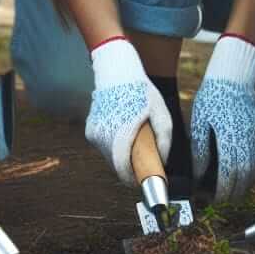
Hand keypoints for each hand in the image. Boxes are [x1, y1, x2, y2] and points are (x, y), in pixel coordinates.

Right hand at [85, 38, 171, 185]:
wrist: (116, 71)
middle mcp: (104, 134)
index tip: (141, 183)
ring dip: (120, 155)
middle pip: (116, 165)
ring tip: (132, 141)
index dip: (132, 180)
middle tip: (142, 163)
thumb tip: (162, 162)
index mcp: (122, 133)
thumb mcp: (161, 113)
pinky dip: (112, 145)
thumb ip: (164, 140)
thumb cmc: (141, 91)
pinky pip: (102, 145)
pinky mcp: (90, 128)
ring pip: (108, 156)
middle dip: (129, 167)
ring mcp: (94, 132)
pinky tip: (121, 130)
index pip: (123, 169)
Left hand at [190, 36, 254, 202]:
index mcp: (230, 141)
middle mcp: (247, 144)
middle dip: (233, 192)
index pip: (228, 175)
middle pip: (243, 178)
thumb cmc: (212, 98)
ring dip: (245, 185)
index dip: (222, 191)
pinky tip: (245, 175)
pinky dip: (254, 172)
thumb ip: (199, 149)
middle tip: (222, 200)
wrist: (234, 79)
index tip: (214, 199)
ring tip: (233, 192)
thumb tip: (198, 173)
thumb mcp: (199, 122)